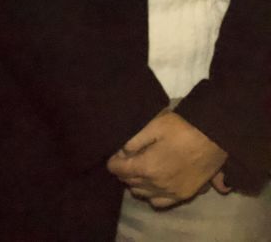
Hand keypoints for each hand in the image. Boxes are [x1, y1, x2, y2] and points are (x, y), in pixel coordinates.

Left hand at [107, 111, 226, 206]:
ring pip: (143, 194)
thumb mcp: (152, 126)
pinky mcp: (185, 195)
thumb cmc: (182, 128)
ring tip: (138, 171)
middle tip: (125, 161)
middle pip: (130, 182)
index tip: (114, 156)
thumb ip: (133, 142)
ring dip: (136, 184)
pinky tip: (153, 185)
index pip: (119, 170)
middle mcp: (158, 184)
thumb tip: (121, 153)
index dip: (113, 162)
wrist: (215, 136)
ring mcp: (172, 192)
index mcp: (148, 166)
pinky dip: (152, 196)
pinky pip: (160, 202)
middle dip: (124, 172)